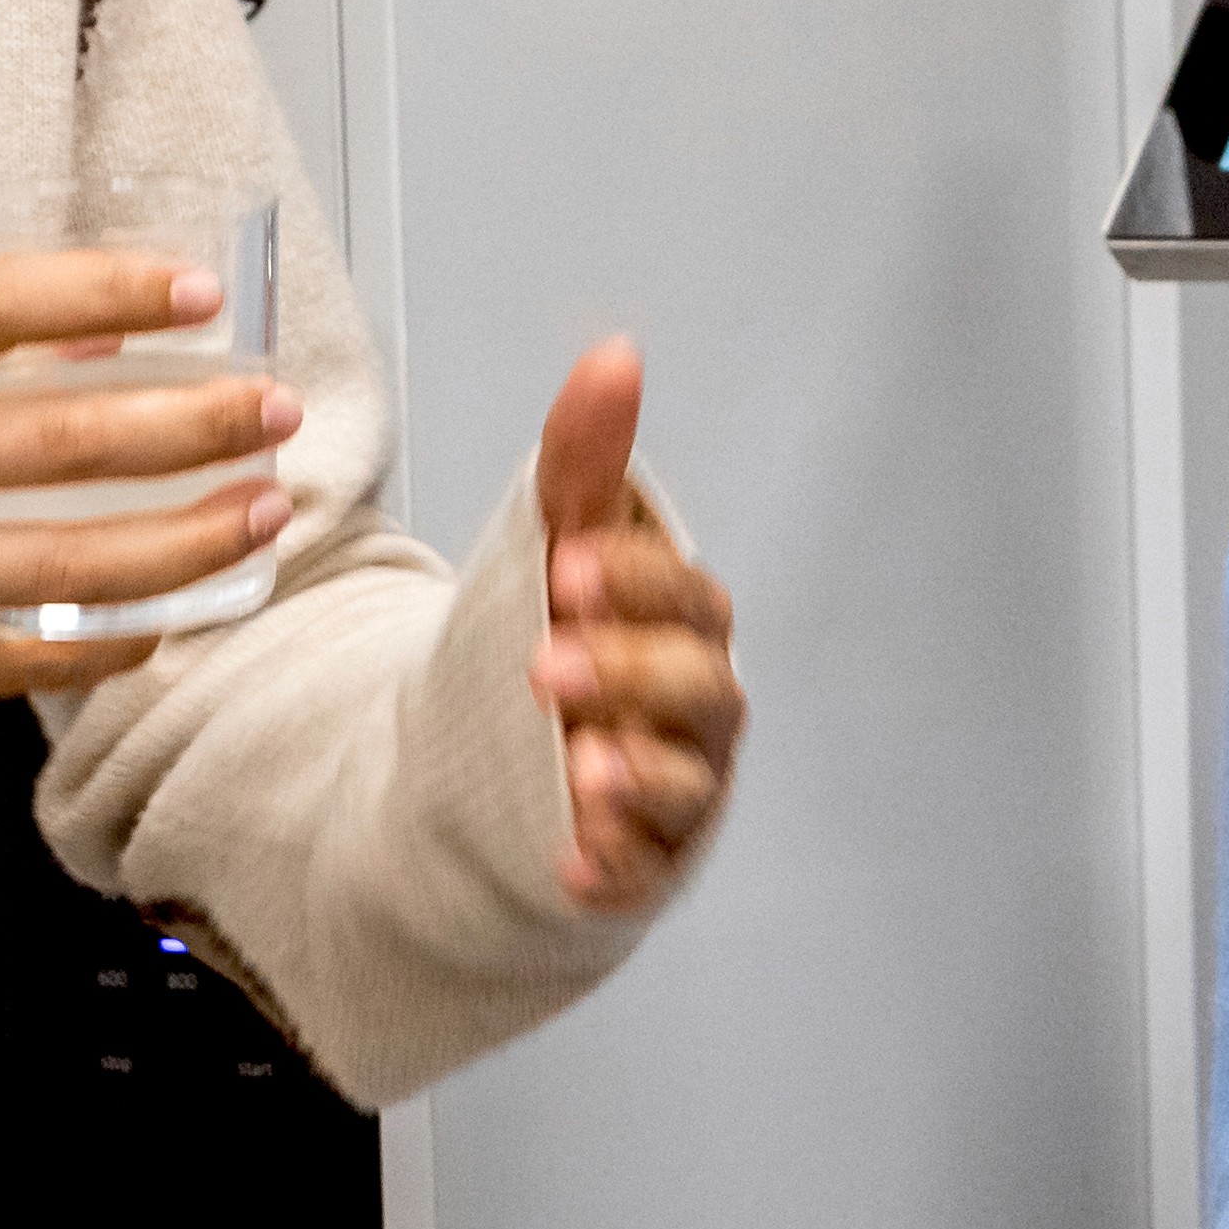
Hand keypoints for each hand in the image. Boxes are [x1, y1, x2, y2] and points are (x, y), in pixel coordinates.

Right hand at [0, 252, 297, 705]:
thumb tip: (114, 335)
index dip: (113, 291)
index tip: (207, 291)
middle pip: (61, 442)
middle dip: (194, 427)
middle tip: (275, 412)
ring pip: (67, 565)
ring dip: (188, 541)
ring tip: (265, 513)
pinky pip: (26, 658)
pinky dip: (115, 638)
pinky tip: (175, 613)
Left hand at [521, 341, 738, 908]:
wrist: (531, 752)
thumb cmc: (573, 638)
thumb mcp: (565, 544)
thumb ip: (586, 461)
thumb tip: (613, 357)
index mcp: (686, 625)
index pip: (684, 597)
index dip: (635, 582)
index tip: (567, 565)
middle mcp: (698, 707)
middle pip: (693, 691)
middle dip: (627, 674)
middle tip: (543, 664)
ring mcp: (680, 787)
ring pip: (682, 784)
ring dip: (637, 779)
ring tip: (580, 770)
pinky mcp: (645, 859)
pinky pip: (642, 871)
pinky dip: (612, 871)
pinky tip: (571, 864)